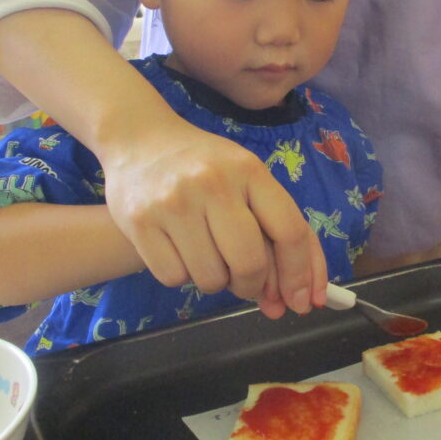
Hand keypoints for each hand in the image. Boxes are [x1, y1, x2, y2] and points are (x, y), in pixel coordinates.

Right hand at [102, 120, 326, 316]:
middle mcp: (212, 183)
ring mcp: (173, 203)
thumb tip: (297, 296)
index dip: (300, 273)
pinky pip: (174, 278)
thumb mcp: (246, 179)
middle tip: (245, 282)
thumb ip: (276, 231)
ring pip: (211, 279)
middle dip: (253, 285)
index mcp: (249, 170)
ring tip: (206, 253)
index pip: (289, 231)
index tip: (302, 301)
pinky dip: (182, 275)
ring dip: (215, 280)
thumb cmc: (203, 164)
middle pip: (250, 263)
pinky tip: (178, 249)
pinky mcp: (139, 222)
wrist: (137, 138)